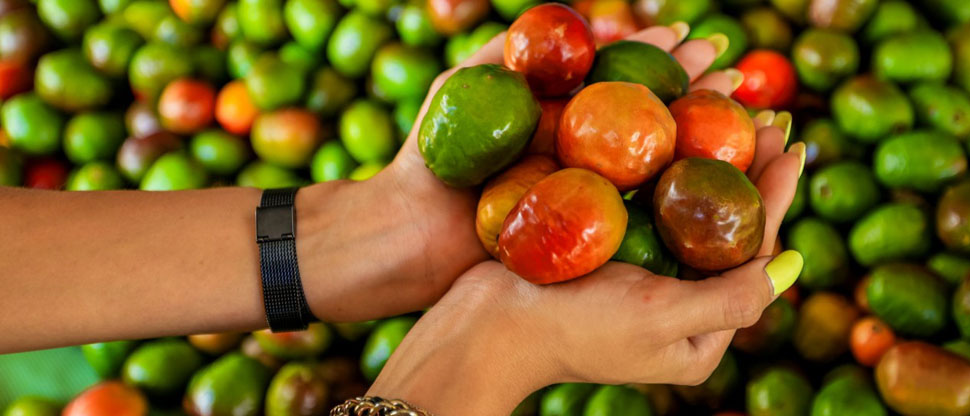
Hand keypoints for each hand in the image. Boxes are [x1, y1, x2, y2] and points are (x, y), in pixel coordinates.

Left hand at [337, 23, 748, 321]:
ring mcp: (578, 197)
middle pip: (643, 116)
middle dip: (692, 92)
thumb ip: (505, 51)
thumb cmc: (426, 159)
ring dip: (695, 139)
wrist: (401, 236)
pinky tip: (709, 181)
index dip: (657, 57)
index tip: (696, 37)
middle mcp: (573, 154)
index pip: (617, 78)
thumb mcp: (460, 88)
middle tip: (736, 74)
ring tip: (740, 116)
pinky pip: (632, 212)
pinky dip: (671, 196)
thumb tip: (563, 22)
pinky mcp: (579, 238)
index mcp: (552, 116)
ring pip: (647, 162)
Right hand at [367, 26, 802, 414]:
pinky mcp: (607, 259)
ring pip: (689, 215)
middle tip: (768, 118)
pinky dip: (666, 172)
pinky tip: (675, 134)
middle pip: (725, 231)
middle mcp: (675, 309)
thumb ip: (731, 298)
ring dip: (712, 165)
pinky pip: (648, 209)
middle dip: (748, 175)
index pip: (752, 257)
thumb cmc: (573, 329)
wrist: (485, 328)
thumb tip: (793, 266)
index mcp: (698, 337)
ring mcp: (640, 282)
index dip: (773, 199)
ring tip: (734, 117)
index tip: (791, 147)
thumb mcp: (662, 319)